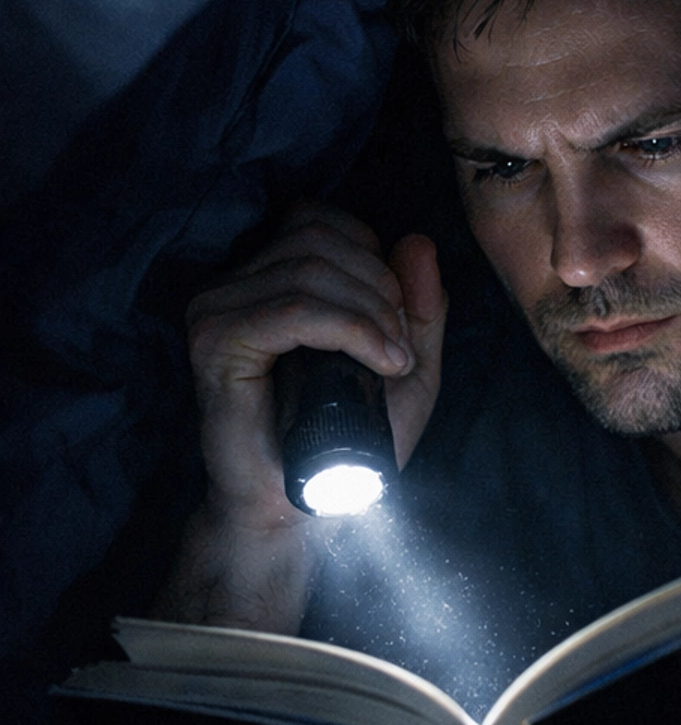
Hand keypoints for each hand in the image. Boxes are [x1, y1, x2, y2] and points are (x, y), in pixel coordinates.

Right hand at [185, 203, 446, 523]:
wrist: (297, 505)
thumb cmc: (347, 440)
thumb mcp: (407, 369)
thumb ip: (421, 308)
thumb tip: (418, 240)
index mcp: (263, 276)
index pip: (319, 219)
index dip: (374, 258)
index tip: (402, 321)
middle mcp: (230, 283)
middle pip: (316, 238)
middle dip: (380, 287)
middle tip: (402, 348)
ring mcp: (215, 310)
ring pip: (309, 270)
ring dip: (371, 312)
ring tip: (394, 361)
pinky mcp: (216, 344)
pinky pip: (294, 310)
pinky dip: (351, 330)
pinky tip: (383, 363)